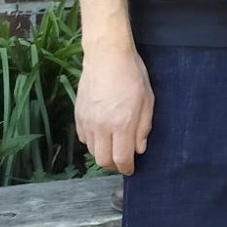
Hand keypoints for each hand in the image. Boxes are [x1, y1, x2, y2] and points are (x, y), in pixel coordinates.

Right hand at [76, 43, 153, 175]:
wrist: (107, 56)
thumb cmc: (132, 75)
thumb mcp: (148, 100)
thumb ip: (143, 127)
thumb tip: (139, 149)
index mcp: (122, 124)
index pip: (121, 158)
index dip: (127, 168)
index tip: (131, 170)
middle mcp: (102, 126)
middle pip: (103, 160)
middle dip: (114, 165)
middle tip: (123, 161)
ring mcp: (87, 121)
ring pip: (92, 151)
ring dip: (103, 154)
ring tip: (114, 147)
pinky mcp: (78, 115)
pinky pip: (84, 138)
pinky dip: (93, 142)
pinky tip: (102, 134)